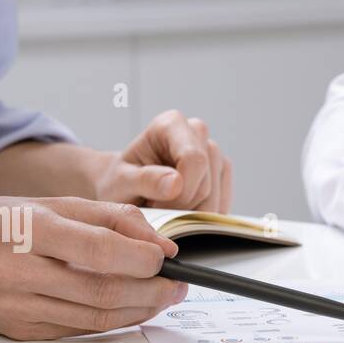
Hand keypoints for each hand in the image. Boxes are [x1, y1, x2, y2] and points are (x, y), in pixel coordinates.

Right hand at [0, 197, 187, 339]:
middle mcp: (18, 269)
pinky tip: (130, 309)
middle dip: (152, 292)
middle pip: (102, 290)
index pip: (98, 250)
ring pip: (96, 317)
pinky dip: (112, 320)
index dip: (142, 260)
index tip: (168, 259)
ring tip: (162, 297)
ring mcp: (16, 306)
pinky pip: (78, 329)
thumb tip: (160, 245)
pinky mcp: (18, 330)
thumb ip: (108, 218)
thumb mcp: (47, 203)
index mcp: (27, 228)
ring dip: (140, 310)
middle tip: (177, 286)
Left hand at [92, 110, 232, 211]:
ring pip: (216, 198)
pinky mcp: (222, 174)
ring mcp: (214, 153)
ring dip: (192, 215)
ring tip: (167, 209)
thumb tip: (177, 184)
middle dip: (183, 207)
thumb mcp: (122, 182)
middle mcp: (197, 133)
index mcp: (171, 124)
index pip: (194, 159)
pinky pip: (222, 205)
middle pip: (206, 182)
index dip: (181, 191)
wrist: (127, 187)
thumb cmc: (121, 180)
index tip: (157, 205)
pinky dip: (202, 218)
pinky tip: (182, 213)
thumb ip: (146, 180)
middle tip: (157, 209)